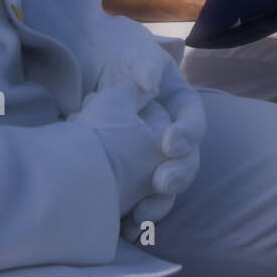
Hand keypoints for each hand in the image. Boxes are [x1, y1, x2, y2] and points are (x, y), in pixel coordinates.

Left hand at [80, 43, 205, 221]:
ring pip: (165, 186)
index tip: (168, 143)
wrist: (82, 61)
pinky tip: (121, 227)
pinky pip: (137, 199)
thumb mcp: (133, 48)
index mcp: (179, 104)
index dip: (187, 135)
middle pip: (186, 161)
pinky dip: (132, 214)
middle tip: (161, 185)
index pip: (194, 123)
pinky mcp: (127, 173)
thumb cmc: (115, 49)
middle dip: (176, 176)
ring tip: (141, 218)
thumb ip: (144, 63)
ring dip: (158, 205)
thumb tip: (149, 85)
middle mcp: (171, 132)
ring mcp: (149, 155)